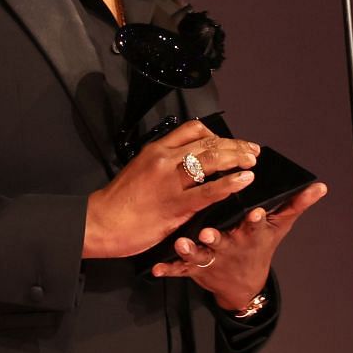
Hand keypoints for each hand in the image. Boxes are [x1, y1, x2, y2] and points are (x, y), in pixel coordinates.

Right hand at [82, 120, 259, 259]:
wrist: (100, 222)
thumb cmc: (119, 202)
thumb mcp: (139, 170)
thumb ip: (164, 165)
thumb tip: (189, 166)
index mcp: (156, 150)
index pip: (192, 130)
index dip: (217, 134)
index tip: (230, 142)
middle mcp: (164, 159)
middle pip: (208, 142)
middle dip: (234, 145)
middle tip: (252, 150)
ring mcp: (170, 181)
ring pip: (211, 160)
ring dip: (237, 158)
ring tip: (252, 162)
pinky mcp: (175, 204)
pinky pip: (209, 191)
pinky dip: (230, 183)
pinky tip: (244, 181)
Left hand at [150, 181, 327, 308]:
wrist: (243, 286)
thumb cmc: (259, 248)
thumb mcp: (280, 228)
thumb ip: (297, 204)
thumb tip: (320, 187)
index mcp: (249, 234)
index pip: (254, 224)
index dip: (255, 219)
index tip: (256, 212)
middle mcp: (230, 246)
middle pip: (223, 240)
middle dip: (216, 237)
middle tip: (209, 232)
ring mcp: (212, 258)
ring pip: (199, 255)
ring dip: (190, 251)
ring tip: (181, 244)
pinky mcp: (195, 268)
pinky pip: (180, 269)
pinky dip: (170, 269)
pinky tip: (158, 268)